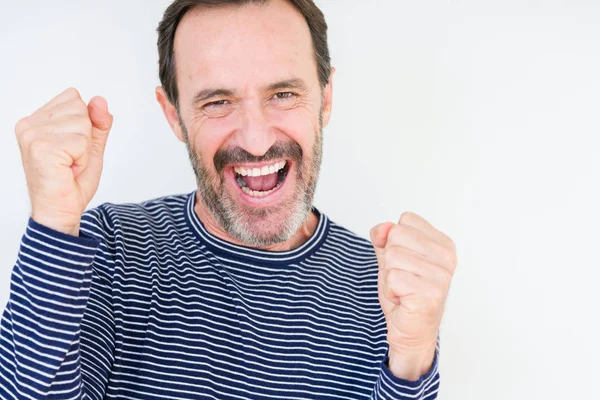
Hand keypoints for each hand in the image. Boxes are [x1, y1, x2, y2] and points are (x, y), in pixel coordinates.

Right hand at [15, 88, 112, 235]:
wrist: (61, 211)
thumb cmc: (71, 182)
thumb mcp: (91, 146)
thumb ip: (98, 122)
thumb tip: (100, 100)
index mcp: (35, 120)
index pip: (73, 97)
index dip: (84, 124)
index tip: (71, 148)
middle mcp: (29, 125)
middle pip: (79, 107)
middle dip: (85, 136)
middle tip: (71, 159)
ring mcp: (32, 136)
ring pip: (82, 123)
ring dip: (84, 149)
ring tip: (70, 165)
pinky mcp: (41, 148)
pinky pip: (81, 141)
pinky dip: (83, 158)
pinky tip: (69, 170)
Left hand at [370, 212, 456, 379]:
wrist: (410, 332)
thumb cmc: (405, 294)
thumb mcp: (391, 259)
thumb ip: (384, 238)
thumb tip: (383, 228)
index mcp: (443, 244)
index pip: (406, 220)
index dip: (395, 241)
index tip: (406, 263)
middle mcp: (447, 258)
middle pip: (397, 235)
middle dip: (390, 259)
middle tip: (403, 279)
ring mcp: (441, 276)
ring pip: (392, 256)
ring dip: (389, 276)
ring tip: (403, 290)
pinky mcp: (430, 293)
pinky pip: (392, 277)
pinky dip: (390, 290)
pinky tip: (403, 300)